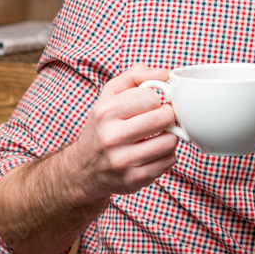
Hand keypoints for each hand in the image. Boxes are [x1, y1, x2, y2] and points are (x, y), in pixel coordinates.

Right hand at [73, 64, 179, 201]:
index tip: (150, 104)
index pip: (151, 96)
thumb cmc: (103, 126)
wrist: (83, 169)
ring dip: (169, 136)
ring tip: (156, 135)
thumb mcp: (109, 95)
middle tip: (159, 118)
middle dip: (167, 115)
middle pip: (165, 118)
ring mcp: (123, 161)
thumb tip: (165, 74)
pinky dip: (166, 154)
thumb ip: (135, 76)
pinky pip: (170, 160)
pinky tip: (152, 152)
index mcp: (105, 112)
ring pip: (171, 141)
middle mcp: (112, 137)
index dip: (156, 98)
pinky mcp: (135, 179)